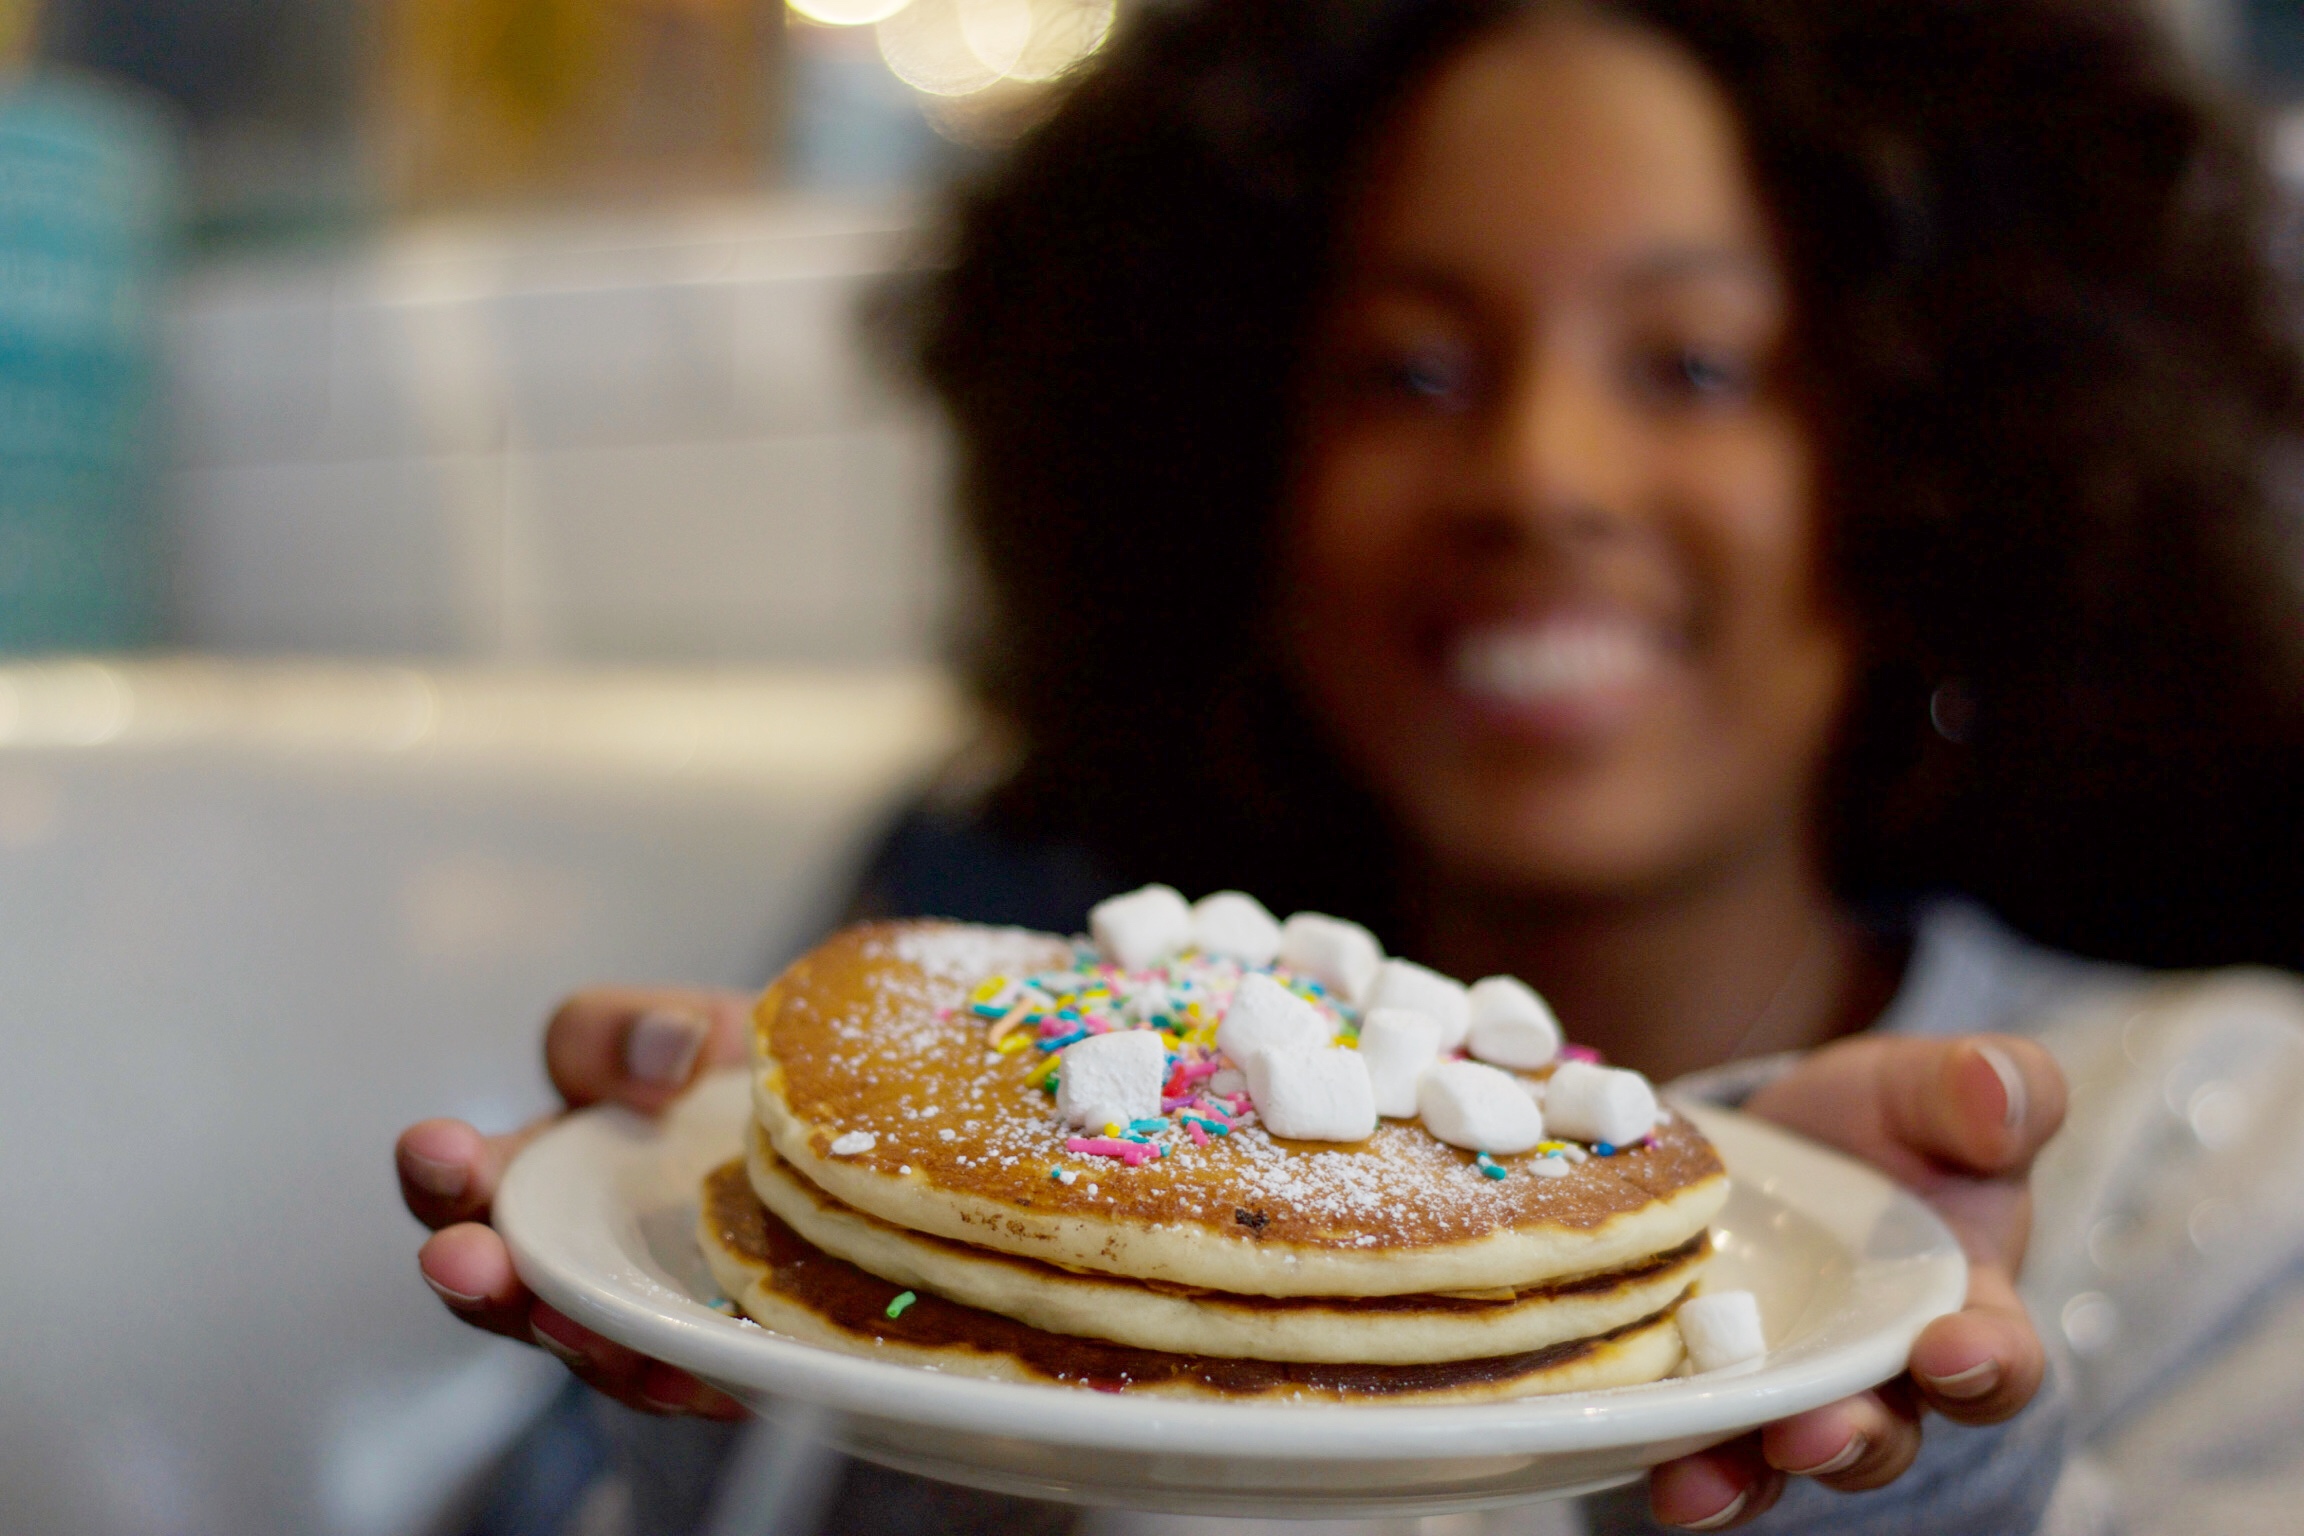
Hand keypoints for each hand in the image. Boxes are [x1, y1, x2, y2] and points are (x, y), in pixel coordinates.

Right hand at [396, 987, 754, 1419]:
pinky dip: (682, 1378)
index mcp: (564, 1155)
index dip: (442, 1160)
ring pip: (582, 1337)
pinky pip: (685, 1381)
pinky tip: (691, 1374)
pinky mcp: (716, 1355)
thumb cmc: (772, 1082)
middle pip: (501, 1273)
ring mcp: (645, 1305)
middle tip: (459, 1260)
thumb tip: (663, 1045)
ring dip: (568, 1335)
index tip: (435, 1148)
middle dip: (471, 1271)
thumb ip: (653, 1029)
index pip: (478, 1160)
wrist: (872, 1155)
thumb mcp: (716, 1029)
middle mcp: (585, 1241)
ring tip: (569, 1323)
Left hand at [1644, 1034, 2066, 1527]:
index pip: (1999, 1358)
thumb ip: (1996, 1087)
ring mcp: (1792, 1385)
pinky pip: (1697, 1440)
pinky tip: (1636, 1463)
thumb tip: (1996, 1095)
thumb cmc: (1888, 1123)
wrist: (1788, 1140)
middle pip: (1883, 1433)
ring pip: (1782, 1454)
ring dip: (1745, 1477)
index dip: (1985, 1365)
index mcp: (1965, 1306)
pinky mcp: (1712, 1384)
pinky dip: (1671, 1461)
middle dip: (1848, 1440)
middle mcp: (1881, 1370)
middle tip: (1808, 1435)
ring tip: (1696, 1484)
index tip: (1949, 1351)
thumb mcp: (1935, 1086)